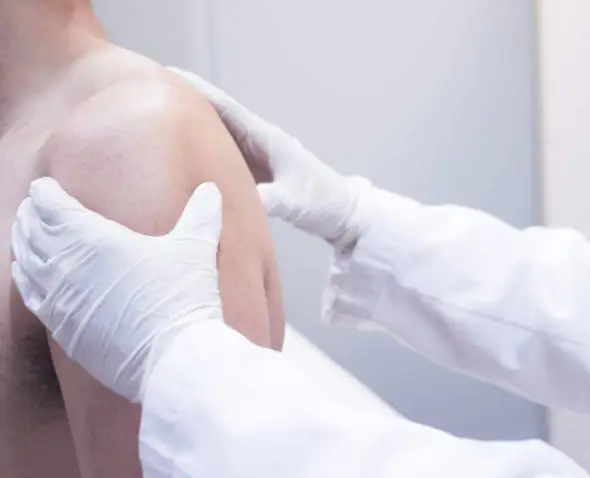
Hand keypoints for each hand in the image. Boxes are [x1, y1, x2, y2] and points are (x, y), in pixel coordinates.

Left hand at [11, 178, 224, 402]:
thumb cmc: (181, 297)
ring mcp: (59, 298)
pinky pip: (29, 295)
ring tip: (25, 232)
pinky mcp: (60, 327)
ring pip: (25, 261)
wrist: (171, 356)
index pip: (51, 206)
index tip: (46, 187)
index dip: (45, 192)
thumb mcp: (196, 248)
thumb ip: (201, 214)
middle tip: (33, 205)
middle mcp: (66, 265)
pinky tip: (25, 272)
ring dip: (22, 242)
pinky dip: (23, 277)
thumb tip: (210, 189)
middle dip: (30, 214)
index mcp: (94, 238)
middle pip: (32, 230)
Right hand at [169, 67, 370, 249]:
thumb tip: (230, 204)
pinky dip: (201, 152)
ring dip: (190, 127)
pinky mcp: (254, 171)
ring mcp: (255, 156)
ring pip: (216, 135)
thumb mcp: (294, 202)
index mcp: (266, 138)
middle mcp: (258, 141)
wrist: (342, 213)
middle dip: (185, 103)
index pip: (225, 108)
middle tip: (148, 94)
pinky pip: (221, 156)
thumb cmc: (323, 203)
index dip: (197, 91)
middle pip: (215, 116)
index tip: (168, 76)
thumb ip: (267, 199)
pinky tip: (181, 156)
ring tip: (154, 121)